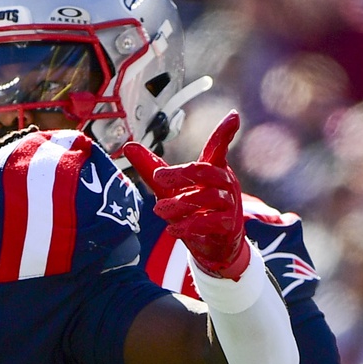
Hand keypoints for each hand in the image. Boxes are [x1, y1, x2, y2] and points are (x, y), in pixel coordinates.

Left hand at [122, 111, 248, 279]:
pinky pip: (210, 222)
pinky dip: (189, 226)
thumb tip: (128, 146)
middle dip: (181, 173)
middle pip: (206, 171)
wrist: (212, 247)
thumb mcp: (170, 189)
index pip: (219, 148)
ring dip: (179, 204)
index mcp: (213, 169)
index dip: (225, 133)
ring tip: (158, 210)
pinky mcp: (228, 225)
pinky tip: (172, 230)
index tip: (234, 116)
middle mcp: (224, 183)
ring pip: (207, 197)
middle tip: (158, 177)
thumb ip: (151, 168)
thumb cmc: (193, 211)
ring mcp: (229, 204)